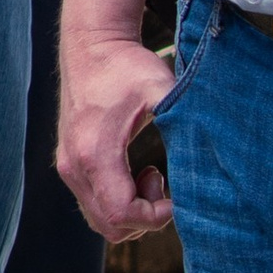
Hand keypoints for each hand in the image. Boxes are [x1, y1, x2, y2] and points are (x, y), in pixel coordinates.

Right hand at [58, 23, 176, 242]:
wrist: (90, 46)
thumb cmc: (126, 67)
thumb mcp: (160, 91)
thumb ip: (182, 123)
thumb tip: (204, 158)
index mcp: (94, 154)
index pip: (122, 214)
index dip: (157, 217)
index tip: (177, 197)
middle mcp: (74, 166)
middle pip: (109, 226)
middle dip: (145, 218)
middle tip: (162, 183)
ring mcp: (67, 166)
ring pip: (99, 220)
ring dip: (131, 212)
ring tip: (150, 177)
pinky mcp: (68, 163)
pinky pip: (92, 204)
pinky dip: (117, 203)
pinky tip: (134, 174)